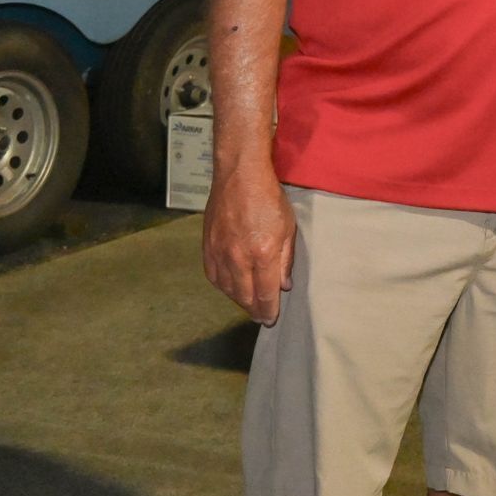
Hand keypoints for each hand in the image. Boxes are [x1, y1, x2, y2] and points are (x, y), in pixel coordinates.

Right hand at [201, 167, 296, 323]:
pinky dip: (222, 287)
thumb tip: (283, 285)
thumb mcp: (288, 228)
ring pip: (227, 289)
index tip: (270, 319)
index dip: (268, 310)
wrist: (239, 176)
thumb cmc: (269, 198)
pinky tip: (230, 288)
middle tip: (260, 317)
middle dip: (254, 310)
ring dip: (238, 300)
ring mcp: (220, 253)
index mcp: (262, 254)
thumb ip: (285, 260)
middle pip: (244, 296)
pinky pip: (213, 276)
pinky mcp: (207, 246)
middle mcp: (238, 258)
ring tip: (248, 304)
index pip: (265, 294)